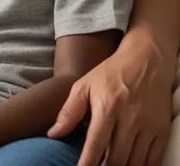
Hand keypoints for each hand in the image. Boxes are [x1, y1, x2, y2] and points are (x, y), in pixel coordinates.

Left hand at [48, 36, 173, 165]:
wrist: (146, 60)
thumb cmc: (110, 73)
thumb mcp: (84, 86)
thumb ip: (69, 112)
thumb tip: (53, 134)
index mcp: (107, 105)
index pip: (96, 143)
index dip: (88, 162)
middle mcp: (130, 117)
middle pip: (117, 157)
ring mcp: (149, 125)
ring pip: (135, 162)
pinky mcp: (162, 130)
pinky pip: (153, 159)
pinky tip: (129, 165)